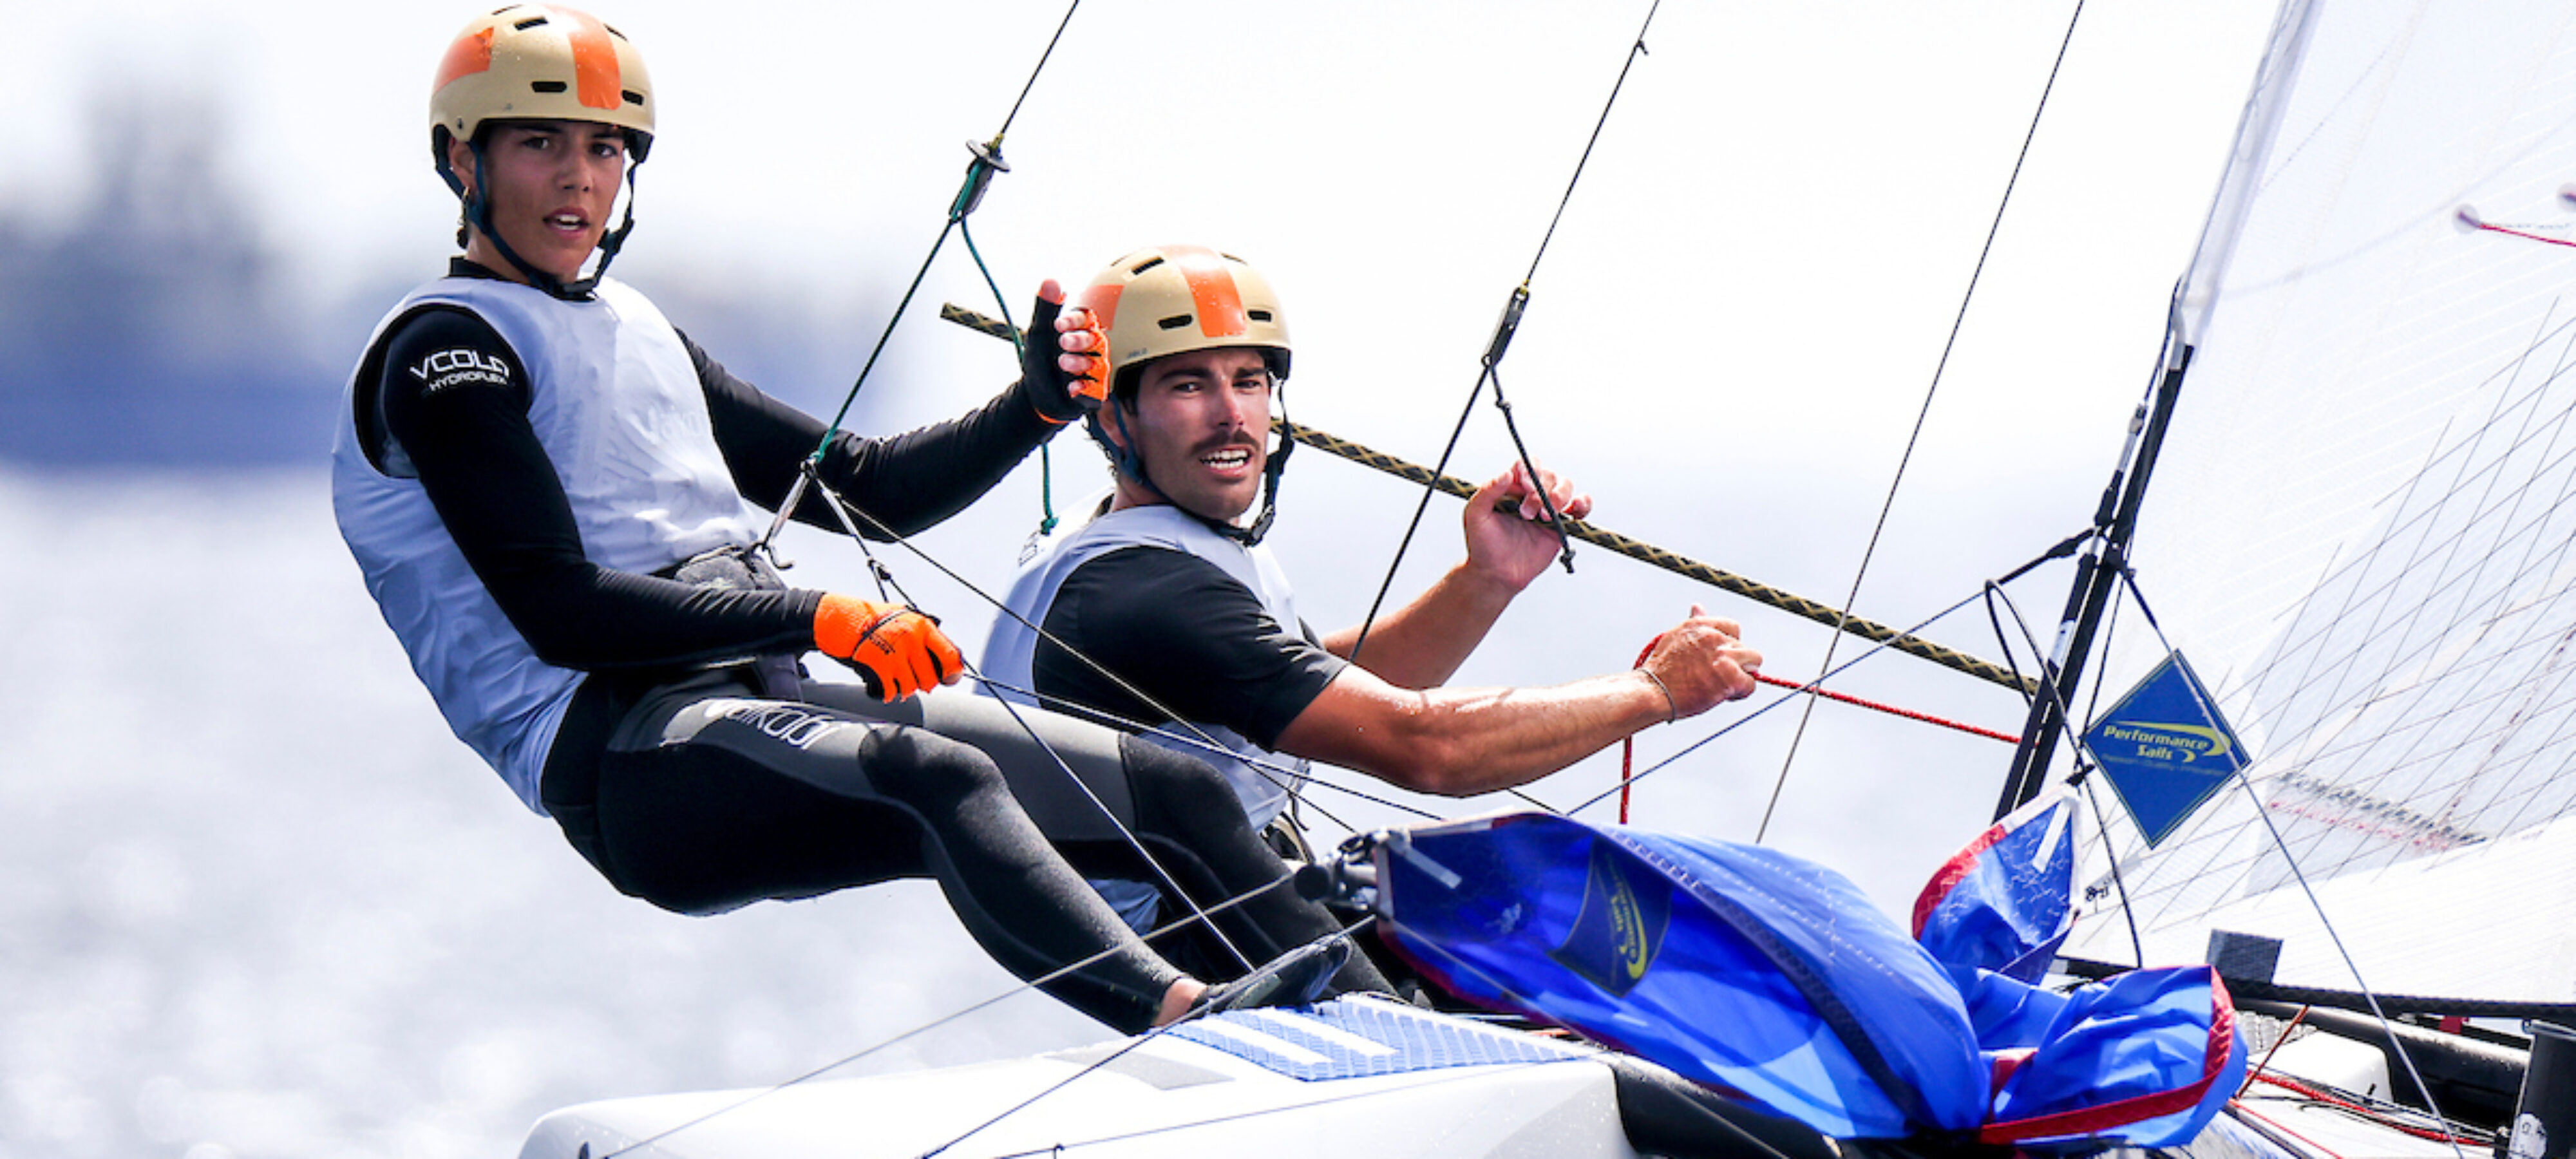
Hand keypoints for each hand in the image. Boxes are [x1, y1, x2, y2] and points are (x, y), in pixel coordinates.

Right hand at [813, 594, 963, 701]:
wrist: (843, 620)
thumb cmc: (875, 618)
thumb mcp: (905, 616)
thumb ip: (923, 633)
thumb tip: (943, 653)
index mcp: (922, 626)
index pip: (949, 655)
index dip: (953, 671)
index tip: (951, 677)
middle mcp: (911, 639)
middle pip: (930, 677)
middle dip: (926, 684)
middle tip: (921, 683)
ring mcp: (894, 653)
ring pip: (911, 687)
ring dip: (907, 690)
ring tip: (903, 686)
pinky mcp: (878, 665)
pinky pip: (892, 690)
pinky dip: (891, 694)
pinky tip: (889, 690)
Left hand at [1018, 279, 1107, 424]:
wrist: (1035, 395)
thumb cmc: (1041, 362)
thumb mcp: (1038, 334)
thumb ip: (1045, 309)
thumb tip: (1051, 281)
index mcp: (1079, 332)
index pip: (1086, 319)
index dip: (1075, 320)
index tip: (1059, 324)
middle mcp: (1090, 351)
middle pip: (1096, 340)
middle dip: (1080, 340)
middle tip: (1063, 342)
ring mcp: (1094, 372)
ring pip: (1099, 364)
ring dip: (1081, 363)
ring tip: (1063, 362)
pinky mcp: (1093, 393)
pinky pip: (1097, 390)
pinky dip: (1086, 389)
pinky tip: (1073, 388)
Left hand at [1462, 460, 1592, 593]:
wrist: (1497, 574)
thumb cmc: (1482, 545)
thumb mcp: (1475, 515)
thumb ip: (1487, 491)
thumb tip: (1506, 474)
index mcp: (1510, 487)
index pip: (1526, 465)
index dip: (1529, 471)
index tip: (1524, 486)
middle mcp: (1531, 494)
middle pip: (1548, 474)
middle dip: (1541, 491)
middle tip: (1528, 512)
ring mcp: (1547, 508)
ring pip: (1566, 485)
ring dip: (1560, 496)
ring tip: (1545, 516)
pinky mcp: (1562, 524)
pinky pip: (1580, 507)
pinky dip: (1584, 503)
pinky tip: (1575, 508)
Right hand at [1640, 605, 1760, 718]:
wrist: (1653, 691)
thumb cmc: (1661, 670)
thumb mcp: (1675, 637)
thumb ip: (1694, 623)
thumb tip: (1698, 606)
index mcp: (1700, 625)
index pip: (1733, 627)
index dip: (1730, 644)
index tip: (1721, 657)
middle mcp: (1714, 637)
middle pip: (1745, 646)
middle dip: (1737, 661)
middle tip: (1720, 675)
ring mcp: (1724, 657)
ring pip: (1754, 661)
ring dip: (1742, 674)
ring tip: (1724, 685)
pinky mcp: (1730, 678)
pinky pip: (1751, 684)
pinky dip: (1741, 692)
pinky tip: (1724, 696)